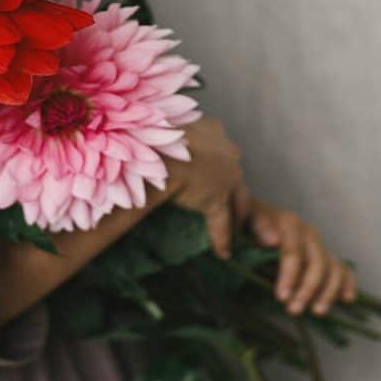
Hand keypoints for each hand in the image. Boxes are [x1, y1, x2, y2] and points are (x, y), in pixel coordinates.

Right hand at [166, 118, 250, 257]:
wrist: (158, 147)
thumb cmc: (153, 132)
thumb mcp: (161, 127)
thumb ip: (162, 135)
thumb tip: (140, 137)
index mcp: (213, 130)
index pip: (222, 150)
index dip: (220, 163)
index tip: (218, 172)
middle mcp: (225, 151)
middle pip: (236, 177)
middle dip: (238, 192)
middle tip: (240, 206)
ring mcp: (225, 176)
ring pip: (238, 201)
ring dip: (238, 217)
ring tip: (238, 231)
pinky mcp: (216, 199)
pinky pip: (221, 222)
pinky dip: (222, 239)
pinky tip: (224, 253)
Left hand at [250, 200, 357, 314]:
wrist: (253, 217)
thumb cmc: (246, 221)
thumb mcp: (245, 219)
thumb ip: (259, 228)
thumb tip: (273, 241)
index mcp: (289, 223)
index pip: (294, 252)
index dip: (290, 275)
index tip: (281, 297)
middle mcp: (308, 232)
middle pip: (317, 263)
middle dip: (307, 289)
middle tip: (293, 310)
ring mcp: (318, 244)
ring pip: (332, 268)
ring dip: (327, 292)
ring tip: (317, 312)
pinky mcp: (324, 255)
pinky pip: (342, 269)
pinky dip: (347, 283)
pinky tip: (346, 299)